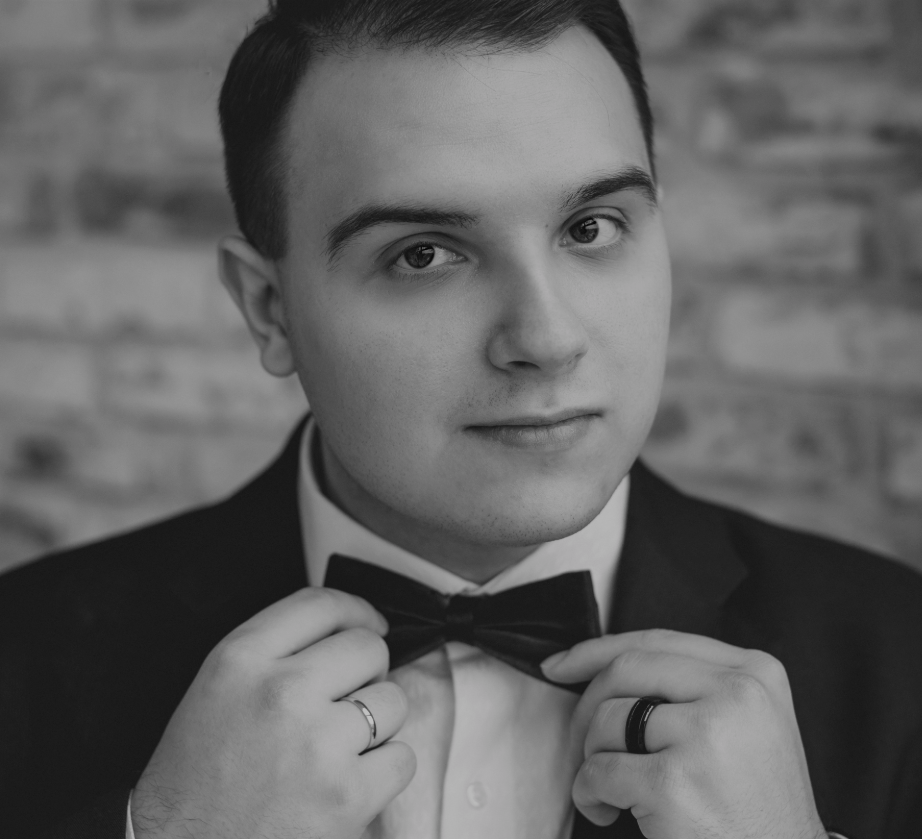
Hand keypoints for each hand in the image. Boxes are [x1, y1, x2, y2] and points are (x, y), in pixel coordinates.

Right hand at [131, 588, 415, 838]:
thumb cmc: (195, 785)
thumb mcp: (216, 693)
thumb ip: (273, 653)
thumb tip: (343, 631)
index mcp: (240, 660)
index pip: (321, 605)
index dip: (356, 611)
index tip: (369, 623)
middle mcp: (280, 692)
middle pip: (367, 648)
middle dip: (367, 673)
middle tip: (344, 703)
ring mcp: (317, 742)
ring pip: (392, 700)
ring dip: (378, 724)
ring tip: (340, 749)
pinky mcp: (347, 794)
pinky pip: (402, 757)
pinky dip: (386, 772)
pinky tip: (350, 783)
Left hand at [542, 629, 825, 838]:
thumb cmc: (756, 808)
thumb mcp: (748, 725)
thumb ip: (695, 686)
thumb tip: (605, 667)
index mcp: (753, 672)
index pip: (658, 640)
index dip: (598, 649)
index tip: (562, 664)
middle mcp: (735, 694)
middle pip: (626, 669)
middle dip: (586, 705)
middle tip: (583, 741)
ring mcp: (705, 736)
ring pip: (608, 717)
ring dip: (591, 755)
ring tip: (611, 788)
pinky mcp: (674, 783)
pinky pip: (599, 770)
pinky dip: (588, 792)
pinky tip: (607, 810)